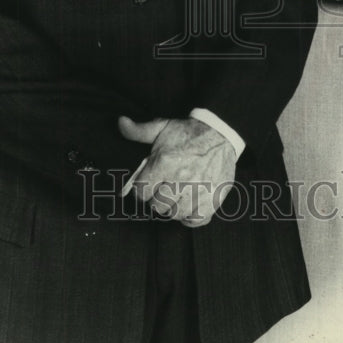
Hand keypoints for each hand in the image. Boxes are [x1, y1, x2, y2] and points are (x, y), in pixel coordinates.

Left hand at [118, 116, 235, 227]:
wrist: (222, 134)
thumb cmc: (189, 133)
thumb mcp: (163, 127)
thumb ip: (139, 130)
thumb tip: (120, 122)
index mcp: (165, 162)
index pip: (141, 191)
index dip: (142, 188)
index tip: (148, 184)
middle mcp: (181, 179)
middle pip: (156, 206)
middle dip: (156, 198)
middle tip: (163, 188)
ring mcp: (198, 192)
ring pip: (174, 214)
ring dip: (172, 207)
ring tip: (176, 195)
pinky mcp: (213, 200)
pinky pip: (195, 220)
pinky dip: (190, 217)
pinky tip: (189, 205)